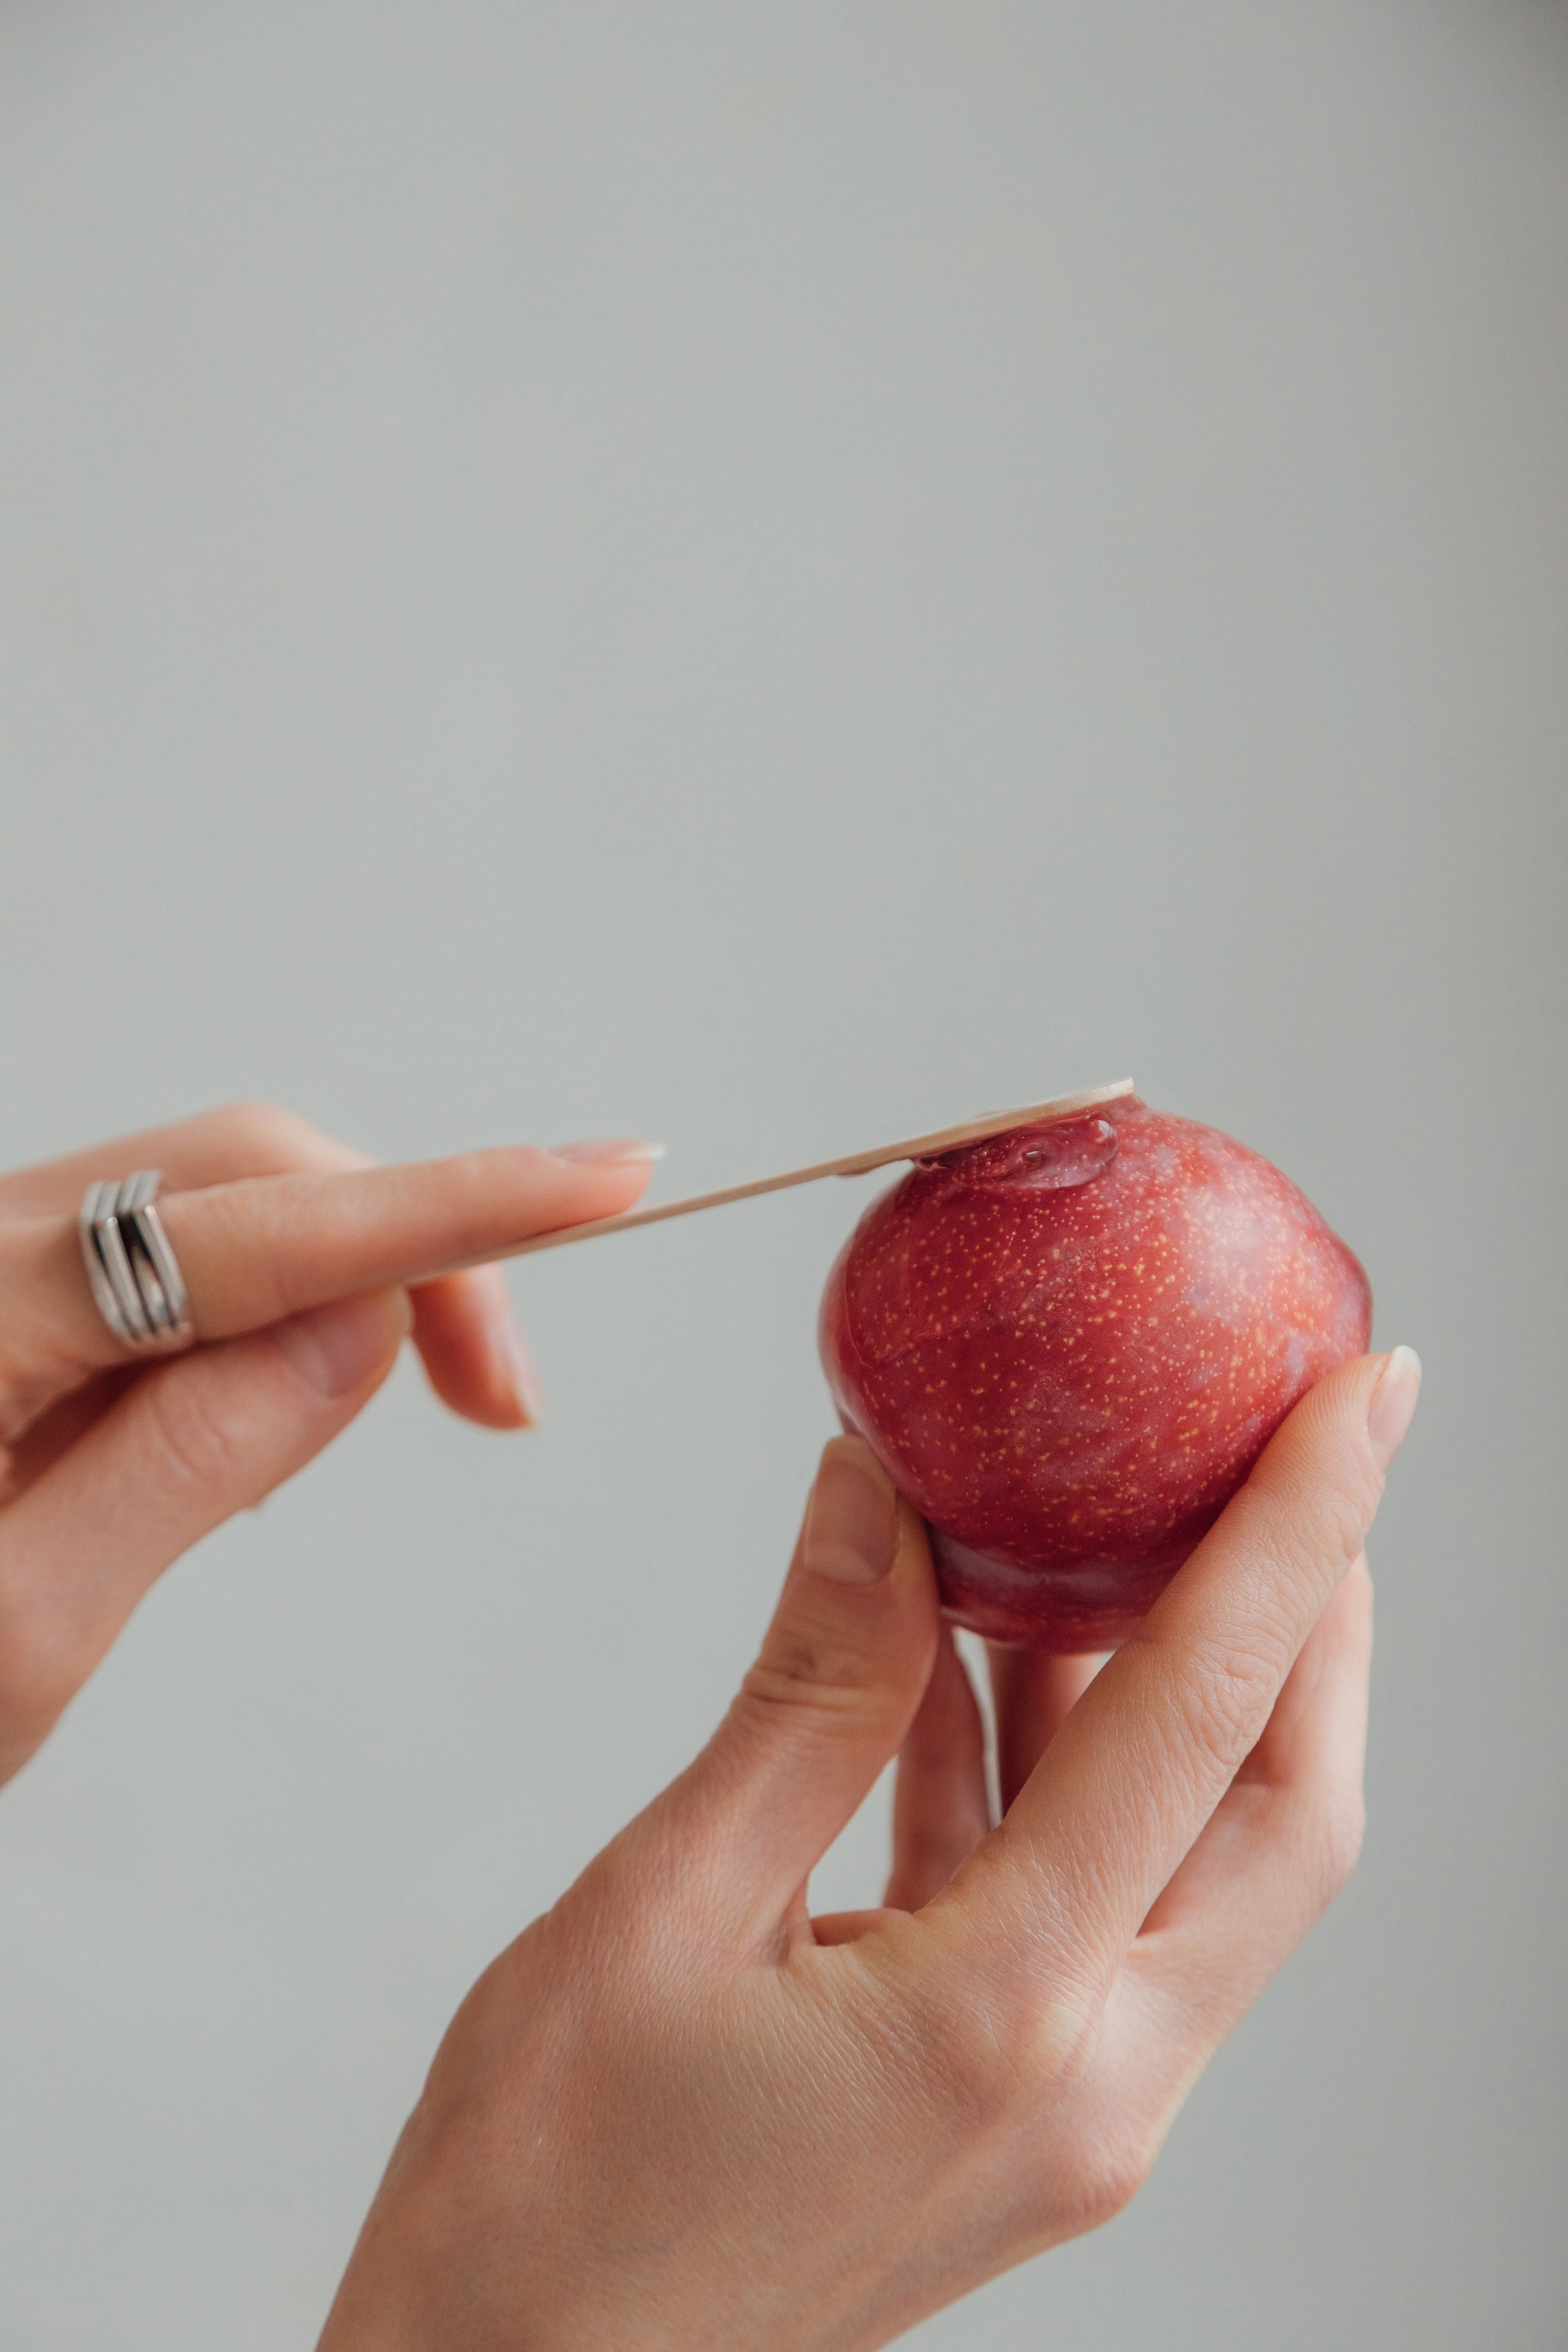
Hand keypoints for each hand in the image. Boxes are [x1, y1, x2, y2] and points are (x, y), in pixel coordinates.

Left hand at [0, 1102, 655, 1783]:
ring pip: (214, 1203)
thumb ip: (186, 1465)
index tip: (606, 1178)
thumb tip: (357, 1328)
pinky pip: (158, 1255)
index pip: (256, 1232)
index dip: (451, 1206)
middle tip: (503, 1405)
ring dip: (335, 1289)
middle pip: (247, 1173)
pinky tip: (235, 1429)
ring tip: (346, 1441)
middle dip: (410, 1252)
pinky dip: (250, 1316)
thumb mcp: (13, 1640)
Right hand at [319, 1347, 1417, 2351]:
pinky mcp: (1014, 2108)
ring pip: (1196, 1859)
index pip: (1207, 1723)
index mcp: (1005, 2020)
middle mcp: (1088, 2083)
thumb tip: (880, 1499)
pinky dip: (1053, 1769)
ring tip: (1131, 1521)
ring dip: (1185, 1689)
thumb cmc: (547, 2201)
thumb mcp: (663, 1908)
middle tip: (1299, 1452)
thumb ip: (807, 1693)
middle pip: (1281, 1812)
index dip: (1298, 1533)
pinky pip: (1081, 1901)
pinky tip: (977, 1654)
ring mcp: (1066, 2111)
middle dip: (1313, 1618)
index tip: (1366, 1394)